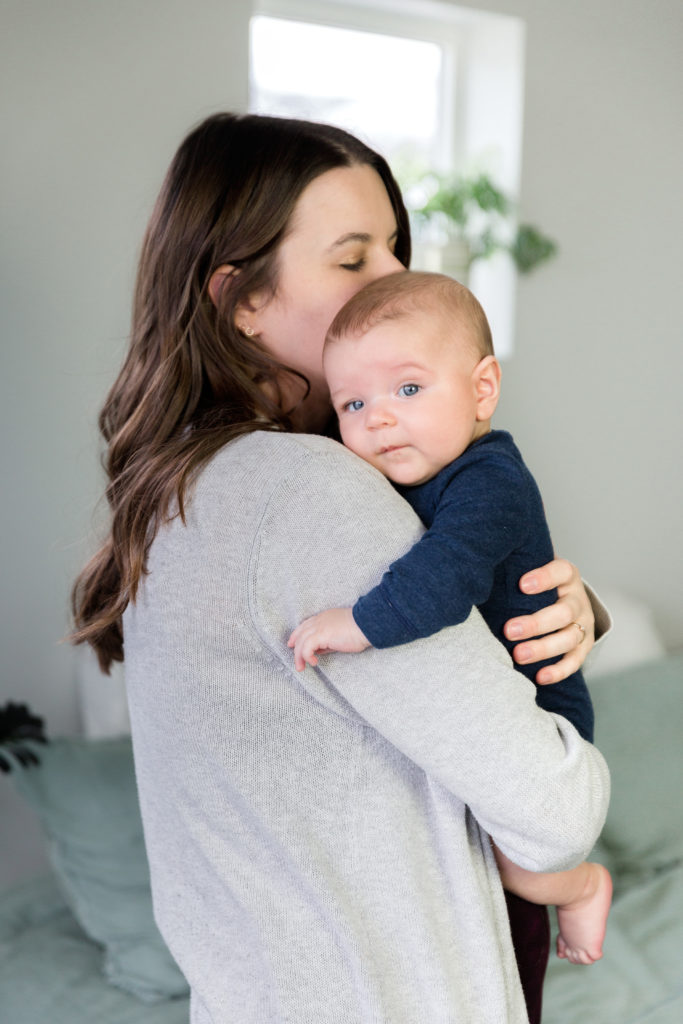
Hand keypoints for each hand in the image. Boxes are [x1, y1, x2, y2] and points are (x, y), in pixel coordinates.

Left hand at [288, 608, 370, 670]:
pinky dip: (306, 656)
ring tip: (301, 667)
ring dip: (299, 656)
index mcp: (324, 617)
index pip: (306, 625)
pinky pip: (307, 647)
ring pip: (301, 641)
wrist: (367, 625)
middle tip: (295, 659)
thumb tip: (318, 650)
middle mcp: (319, 620)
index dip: (297, 634)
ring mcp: (319, 626)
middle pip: (300, 633)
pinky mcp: (321, 634)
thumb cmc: (359, 630)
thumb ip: (328, 641)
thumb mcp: (340, 635)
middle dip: (294, 646)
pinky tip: (313, 663)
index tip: (293, 643)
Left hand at [503, 558, 594, 684]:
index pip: (561, 572)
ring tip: (518, 656)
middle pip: (564, 612)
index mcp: (567, 577)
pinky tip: (540, 677)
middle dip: (536, 623)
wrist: (565, 598)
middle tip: (509, 630)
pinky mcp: (584, 646)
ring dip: (543, 649)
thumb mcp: (532, 570)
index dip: (545, 578)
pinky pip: (575, 661)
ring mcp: (584, 624)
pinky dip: (558, 671)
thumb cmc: (539, 585)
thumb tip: (479, 573)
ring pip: (570, 638)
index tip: (522, 585)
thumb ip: (515, 569)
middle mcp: (578, 600)